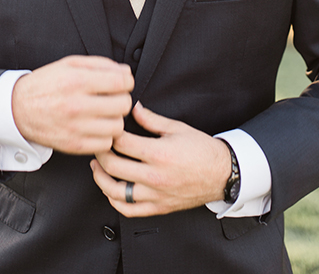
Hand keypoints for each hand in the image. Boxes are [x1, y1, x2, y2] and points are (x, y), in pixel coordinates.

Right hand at [12, 56, 133, 154]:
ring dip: (115, 118)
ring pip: (117, 127)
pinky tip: (97, 126)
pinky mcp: (73, 145)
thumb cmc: (47, 83)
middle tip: (113, 97)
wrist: (17, 109)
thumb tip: (126, 72)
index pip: (121, 82)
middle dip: (122, 99)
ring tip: (105, 113)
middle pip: (123, 105)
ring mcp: (75, 128)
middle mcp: (76, 105)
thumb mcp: (70, 64)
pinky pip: (105, 144)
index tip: (123, 82)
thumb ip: (100, 64)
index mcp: (76, 81)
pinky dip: (105, 136)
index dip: (127, 81)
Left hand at [91, 102, 230, 216]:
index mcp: (159, 153)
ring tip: (97, 166)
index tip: (108, 128)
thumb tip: (134, 109)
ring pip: (115, 191)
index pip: (122, 142)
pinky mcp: (158, 207)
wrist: (222, 173)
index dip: (110, 133)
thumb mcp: (177, 128)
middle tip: (98, 144)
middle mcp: (154, 176)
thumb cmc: (201, 150)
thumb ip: (151, 119)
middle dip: (100, 152)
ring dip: (101, 178)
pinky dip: (114, 200)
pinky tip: (111, 189)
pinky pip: (128, 209)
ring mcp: (154, 194)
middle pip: (113, 165)